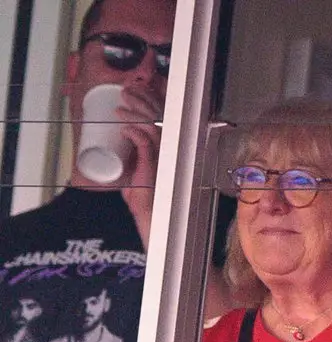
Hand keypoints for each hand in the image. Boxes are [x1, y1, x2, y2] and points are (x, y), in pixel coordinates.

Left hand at [115, 86, 162, 244]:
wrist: (150, 217)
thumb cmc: (145, 199)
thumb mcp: (136, 170)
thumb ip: (134, 155)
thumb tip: (123, 138)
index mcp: (165, 148)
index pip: (161, 118)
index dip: (150, 101)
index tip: (137, 92)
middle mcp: (168, 150)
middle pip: (159, 117)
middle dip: (142, 101)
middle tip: (126, 93)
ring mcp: (163, 157)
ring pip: (152, 127)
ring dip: (135, 114)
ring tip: (121, 108)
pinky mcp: (155, 166)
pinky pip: (146, 144)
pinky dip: (135, 134)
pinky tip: (125, 130)